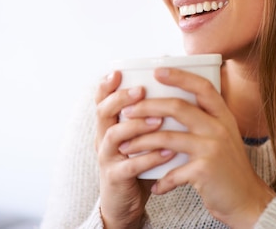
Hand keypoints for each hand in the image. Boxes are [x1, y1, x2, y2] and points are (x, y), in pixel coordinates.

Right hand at [94, 71, 175, 228]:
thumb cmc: (138, 164)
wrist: (126, 204)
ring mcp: (107, 158)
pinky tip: (167, 152)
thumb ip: (149, 116)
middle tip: (141, 91)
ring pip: (113, 136)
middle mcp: (103, 139)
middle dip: (120, 99)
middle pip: (103, 112)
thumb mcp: (139, 137)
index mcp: (108, 125)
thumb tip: (174, 86)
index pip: (101, 99)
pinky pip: (130, 166)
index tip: (118, 72)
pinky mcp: (116, 178)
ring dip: (136, 126)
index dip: (106, 85)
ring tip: (159, 120)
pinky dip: (149, 158)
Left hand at [117, 67, 275, 227]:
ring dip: (142, 142)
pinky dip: (160, 179)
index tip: (157, 71)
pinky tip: (154, 185)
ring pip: (167, 138)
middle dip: (147, 107)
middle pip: (178, 107)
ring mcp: (212, 148)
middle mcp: (219, 128)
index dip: (180, 76)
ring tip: (125, 147)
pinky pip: (172, 171)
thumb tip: (170, 107)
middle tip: (127, 111)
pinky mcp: (204, 171)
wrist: (249, 200)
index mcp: (223, 116)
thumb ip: (204, 121)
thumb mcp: (223, 137)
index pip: (202, 87)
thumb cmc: (229, 168)